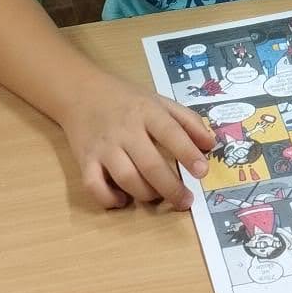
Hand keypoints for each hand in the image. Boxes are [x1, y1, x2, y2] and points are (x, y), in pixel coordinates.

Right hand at [58, 76, 214, 209]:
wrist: (80, 91)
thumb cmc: (126, 99)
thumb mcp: (159, 100)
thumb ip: (187, 120)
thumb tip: (211, 144)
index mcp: (146, 111)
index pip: (170, 133)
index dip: (187, 153)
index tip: (202, 172)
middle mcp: (125, 130)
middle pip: (149, 164)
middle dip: (171, 188)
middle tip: (185, 201)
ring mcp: (103, 147)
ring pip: (126, 178)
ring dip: (146, 194)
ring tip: (157, 196)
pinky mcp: (84, 160)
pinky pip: (94, 186)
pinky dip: (109, 199)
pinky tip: (122, 199)